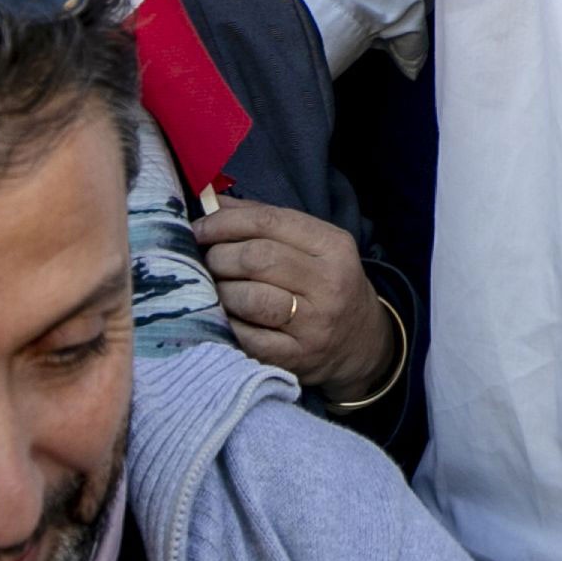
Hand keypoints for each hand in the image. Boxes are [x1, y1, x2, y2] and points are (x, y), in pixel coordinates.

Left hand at [195, 200, 399, 402]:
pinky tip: (223, 317)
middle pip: (257, 259)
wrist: (363, 342)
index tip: (198, 230)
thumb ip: (265, 221)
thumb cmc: (327, 285)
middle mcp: (329, 283)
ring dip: (220, 291)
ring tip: (214, 289)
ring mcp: (315, 324)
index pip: (269, 222)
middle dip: (219, 257)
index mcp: (333, 245)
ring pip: (250, 299)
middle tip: (205, 263)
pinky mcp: (298, 358)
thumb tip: (211, 202)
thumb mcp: (313, 246)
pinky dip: (226, 324)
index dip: (225, 223)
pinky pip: (247, 338)